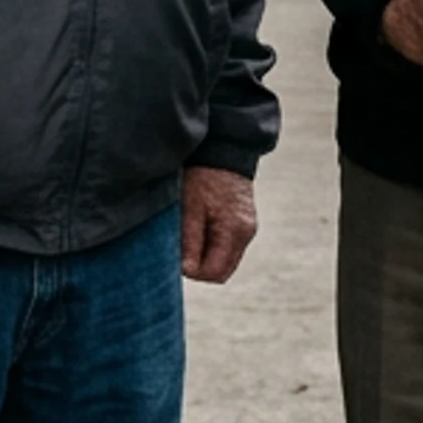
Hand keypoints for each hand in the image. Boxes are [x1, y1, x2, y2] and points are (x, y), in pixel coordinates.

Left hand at [179, 166, 257, 283]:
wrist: (223, 149)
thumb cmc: (202, 176)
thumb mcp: (190, 208)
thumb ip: (190, 241)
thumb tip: (187, 271)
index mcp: (235, 232)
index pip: (214, 272)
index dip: (192, 270)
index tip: (176, 254)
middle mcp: (246, 234)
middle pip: (221, 271)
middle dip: (199, 266)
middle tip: (180, 246)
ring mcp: (246, 229)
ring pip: (223, 260)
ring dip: (204, 255)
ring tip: (189, 233)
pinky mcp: (242, 223)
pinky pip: (226, 247)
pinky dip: (211, 245)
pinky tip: (198, 227)